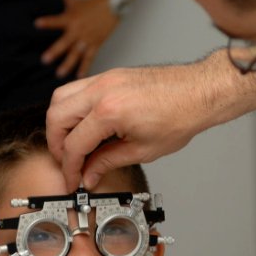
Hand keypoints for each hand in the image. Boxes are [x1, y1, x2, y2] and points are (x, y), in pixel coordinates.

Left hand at [35, 0, 119, 77]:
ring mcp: (87, 39)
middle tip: (45, 60)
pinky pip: (89, 58)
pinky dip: (84, 67)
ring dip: (67, 64)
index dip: (47, 22)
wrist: (112, 6)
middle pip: (65, 43)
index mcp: (71, 18)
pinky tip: (79, 76)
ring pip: (76, 54)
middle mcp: (78, 30)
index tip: (36, 24)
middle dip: (55, 51)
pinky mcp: (95, 44)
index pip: (56, 20)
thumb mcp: (76, 0)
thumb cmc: (92, 4)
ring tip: (59, 73)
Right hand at [46, 49, 255, 189]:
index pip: (74, 144)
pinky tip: (83, 124)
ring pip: (61, 98)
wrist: (199, 92)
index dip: (70, 167)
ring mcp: (104, 79)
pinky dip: (72, 107)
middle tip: (68, 164)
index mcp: (110, 111)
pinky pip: (77, 89)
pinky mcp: (109, 75)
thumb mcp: (143, 150)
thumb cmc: (180, 117)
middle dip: (57, 145)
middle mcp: (102, 91)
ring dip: (60, 123)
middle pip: (56, 117)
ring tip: (71, 144)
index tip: (73, 180)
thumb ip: (109, 161)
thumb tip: (90, 174)